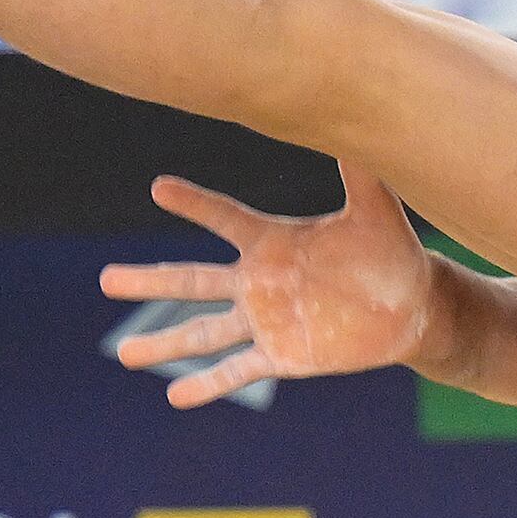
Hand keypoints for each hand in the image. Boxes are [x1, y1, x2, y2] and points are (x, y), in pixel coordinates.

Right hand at [98, 171, 438, 407]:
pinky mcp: (283, 356)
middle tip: (104, 279)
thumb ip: (359, 172)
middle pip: (193, 280)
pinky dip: (208, 385)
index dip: (195, 204)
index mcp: (273, 241)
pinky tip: (175, 397)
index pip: (226, 218)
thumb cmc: (391, 252)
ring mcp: (266, 321)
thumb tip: (358, 119)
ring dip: (164, 342)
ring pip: (203, 332)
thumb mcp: (375, 210)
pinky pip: (238, 371)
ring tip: (125, 354)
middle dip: (148, 281)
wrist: (412, 307)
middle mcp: (258, 281)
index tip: (159, 186)